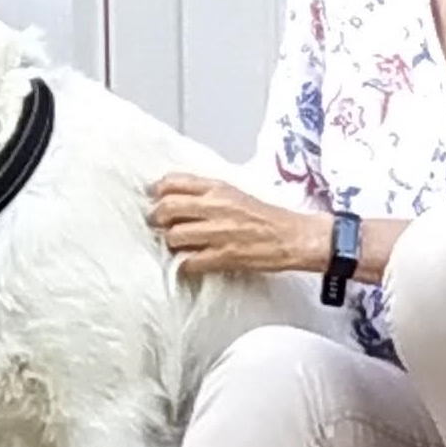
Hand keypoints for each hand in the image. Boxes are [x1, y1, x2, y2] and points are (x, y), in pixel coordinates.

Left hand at [148, 173, 329, 277]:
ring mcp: (219, 232)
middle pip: (168, 208)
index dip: (158, 190)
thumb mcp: (235, 193)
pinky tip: (190, 263)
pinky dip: (186, 264)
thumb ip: (208, 193)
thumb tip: (176, 196)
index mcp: (218, 188)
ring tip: (177, 244)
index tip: (153, 197)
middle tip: (157, 223)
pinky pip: (190, 262)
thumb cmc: (265, 216)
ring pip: (174, 236)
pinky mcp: (224, 256)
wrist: (292, 236)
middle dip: (156, 217)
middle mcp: (215, 207)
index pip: (174, 181)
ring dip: (171, 242)